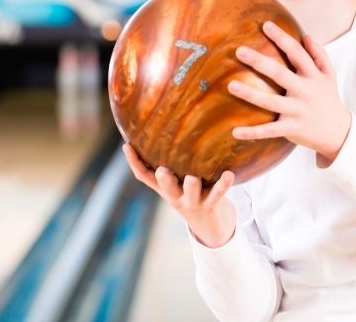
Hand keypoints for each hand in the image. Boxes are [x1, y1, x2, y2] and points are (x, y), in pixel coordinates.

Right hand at [122, 143, 236, 246]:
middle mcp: (176, 195)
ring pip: (192, 193)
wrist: (209, 225)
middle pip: (166, 188)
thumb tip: (164, 130)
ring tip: (192, 178)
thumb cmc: (190, 194)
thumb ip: (170, 162)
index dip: (134, 163)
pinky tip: (229, 173)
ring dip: (192, 185)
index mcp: (165, 188)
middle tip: (162, 170)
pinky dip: (224, 184)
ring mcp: (194, 201)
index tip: (127, 146)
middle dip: (164, 180)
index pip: (144, 176)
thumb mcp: (176, 183)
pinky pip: (219, 193)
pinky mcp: (212, 203)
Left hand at [229, 21, 351, 166]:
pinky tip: (234, 131)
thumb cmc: (329, 99)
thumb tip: (306, 36)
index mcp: (313, 76)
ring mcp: (297, 111)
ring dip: (250, 94)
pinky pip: (270, 130)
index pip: (297, 53)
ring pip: (270, 102)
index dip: (282, 38)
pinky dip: (253, 132)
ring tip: (231, 86)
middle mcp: (304, 91)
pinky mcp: (291, 128)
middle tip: (239, 51)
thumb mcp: (329, 75)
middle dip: (260, 62)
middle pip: (280, 74)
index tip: (266, 25)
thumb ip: (319, 55)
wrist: (338, 132)